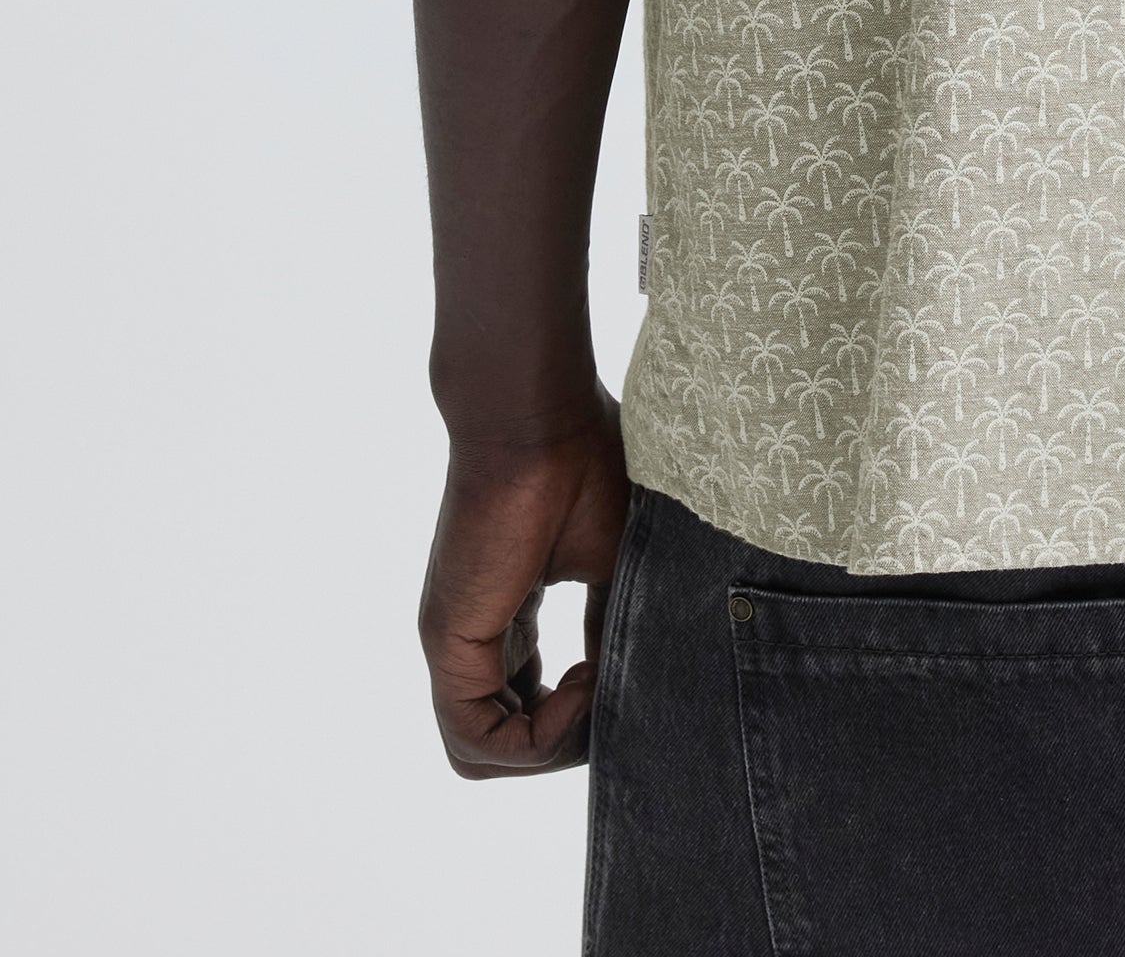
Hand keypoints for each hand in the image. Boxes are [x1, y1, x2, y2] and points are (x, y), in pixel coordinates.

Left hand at [418, 401, 629, 776]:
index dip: (579, 716)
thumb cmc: (581, 463)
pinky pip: (480, 737)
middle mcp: (476, 639)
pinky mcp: (450, 643)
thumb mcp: (614, 559)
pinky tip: (586, 684)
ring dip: (552, 746)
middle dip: (566, 741)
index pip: (527, 706)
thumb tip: (633, 685)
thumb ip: (610, 626)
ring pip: (485, 752)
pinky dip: (539, 736)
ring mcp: (456, 645)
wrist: (538, 414)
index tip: (624, 679)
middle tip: (613, 694)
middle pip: (504, 741)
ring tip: (599, 687)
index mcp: (509, 617)